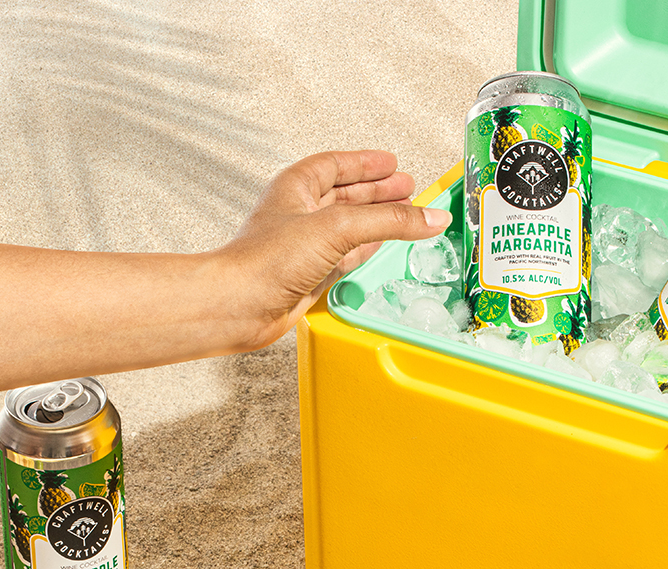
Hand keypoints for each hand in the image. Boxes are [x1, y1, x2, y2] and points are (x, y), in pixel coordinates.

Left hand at [219, 149, 450, 351]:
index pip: (337, 164)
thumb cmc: (264, 261)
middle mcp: (297, 214)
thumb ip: (388, 221)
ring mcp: (302, 246)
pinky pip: (343, 257)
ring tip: (402, 217)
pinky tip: (378, 248)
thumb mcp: (337, 228)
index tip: (392, 164)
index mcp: (296, 186)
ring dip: (375, 223)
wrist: (239, 306)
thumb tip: (428, 217)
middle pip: (346, 195)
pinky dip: (364, 251)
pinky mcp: (306, 276)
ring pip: (347, 227)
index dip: (366, 163)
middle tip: (406, 190)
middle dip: (378, 192)